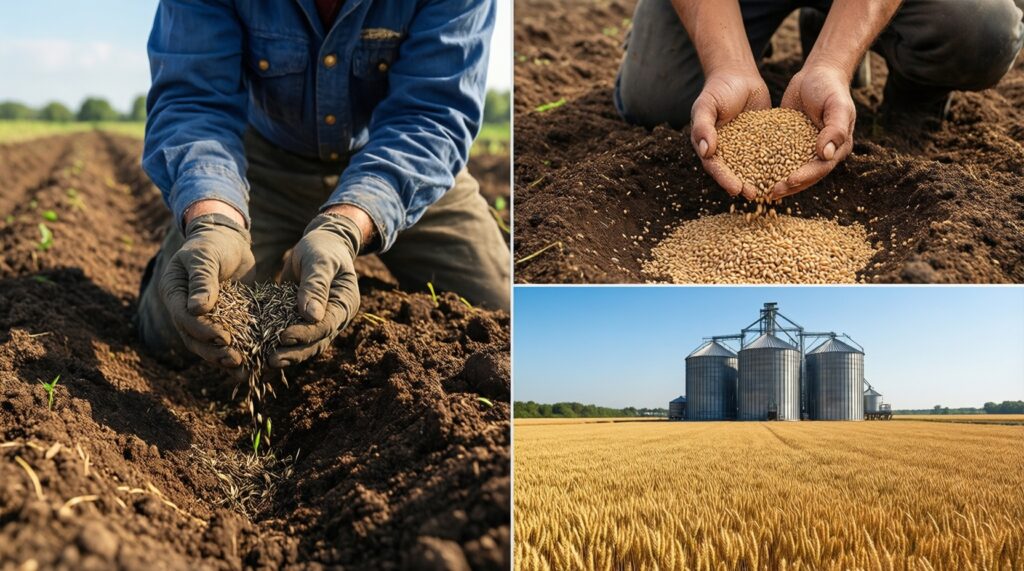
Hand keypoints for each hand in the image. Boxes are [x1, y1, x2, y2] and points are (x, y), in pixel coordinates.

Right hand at [159, 212, 254, 367]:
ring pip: (208, 343)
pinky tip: (254, 363)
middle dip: (213, 351)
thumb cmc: (214, 243)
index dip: (202, 330)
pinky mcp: (221, 319)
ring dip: (224, 357)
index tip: (224, 338)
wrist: (228, 239)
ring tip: (244, 368)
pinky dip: (238, 350)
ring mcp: (202, 316)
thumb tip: (197, 309)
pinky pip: (227, 338)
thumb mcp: (207, 256)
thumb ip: (203, 280)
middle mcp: (184, 308)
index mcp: (174, 292)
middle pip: (194, 337)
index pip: (184, 318)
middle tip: (235, 360)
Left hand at [271, 213, 361, 367]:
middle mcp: (336, 318)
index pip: (326, 325)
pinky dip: (277, 345)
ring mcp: (320, 322)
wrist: (322, 244)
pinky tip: (259, 354)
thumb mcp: (319, 261)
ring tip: (264, 364)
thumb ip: (316, 286)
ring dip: (286, 355)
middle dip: (294, 353)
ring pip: (305, 345)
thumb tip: (311, 316)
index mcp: (345, 303)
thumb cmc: (323, 248)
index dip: (306, 334)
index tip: (284, 337)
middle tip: (271, 361)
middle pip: (316, 342)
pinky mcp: (303, 321)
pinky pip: (292, 337)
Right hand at [691, 68, 771, 198]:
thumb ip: (703, 127)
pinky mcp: (762, 141)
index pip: (715, 167)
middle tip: (754, 195)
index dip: (724, 179)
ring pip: (752, 167)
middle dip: (743, 185)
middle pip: (734, 172)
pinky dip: (776, 163)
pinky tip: (787, 171)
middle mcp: (727, 151)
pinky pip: (768, 154)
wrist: (738, 75)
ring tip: (771, 190)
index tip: (735, 189)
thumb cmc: (717, 90)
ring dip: (760, 179)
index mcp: (709, 147)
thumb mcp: (706, 106)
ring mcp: (744, 148)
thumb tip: (706, 151)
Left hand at [771, 64, 855, 198]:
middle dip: (790, 185)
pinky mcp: (791, 142)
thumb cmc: (830, 87)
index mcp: (838, 147)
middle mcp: (823, 152)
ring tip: (763, 192)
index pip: (822, 167)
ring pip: (792, 169)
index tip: (790, 181)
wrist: (817, 73)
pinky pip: (780, 157)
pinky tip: (754, 174)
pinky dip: (770, 167)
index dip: (806, 176)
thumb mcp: (837, 105)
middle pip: (806, 175)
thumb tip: (827, 155)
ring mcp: (806, 148)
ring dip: (778, 181)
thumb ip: (836, 129)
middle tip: (772, 193)